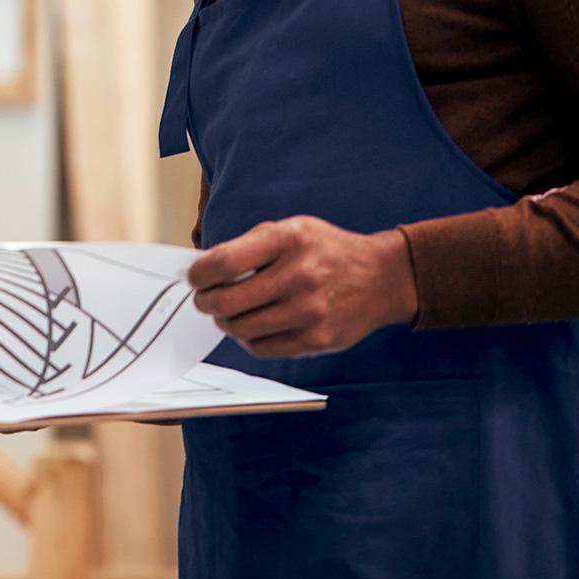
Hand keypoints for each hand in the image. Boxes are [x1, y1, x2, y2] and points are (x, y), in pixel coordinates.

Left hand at [187, 216, 417, 358]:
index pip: (223, 262)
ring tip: (230, 313)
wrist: (383, 278)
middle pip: (227, 301)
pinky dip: (248, 339)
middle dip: (205, 303)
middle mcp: (301, 274)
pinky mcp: (318, 338)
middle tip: (205, 300)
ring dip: (226, 322)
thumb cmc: (326, 251)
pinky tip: (254, 326)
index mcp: (289, 239)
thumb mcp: (290, 230)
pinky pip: (261, 348)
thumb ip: (247, 245)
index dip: (199, 275)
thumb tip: (202, 269)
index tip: (195, 279)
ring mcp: (311, 310)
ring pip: (240, 328)